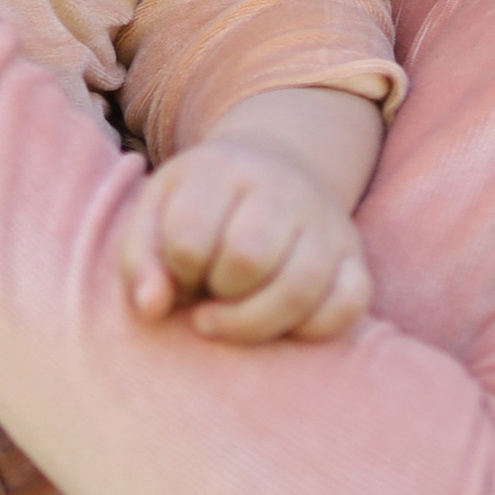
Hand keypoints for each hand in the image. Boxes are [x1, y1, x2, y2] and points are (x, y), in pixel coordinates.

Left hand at [117, 131, 372, 342]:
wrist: (275, 167)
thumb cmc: (203, 204)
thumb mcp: (157, 212)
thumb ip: (141, 260)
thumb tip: (152, 309)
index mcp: (222, 172)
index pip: (190, 237)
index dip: (178, 271)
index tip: (182, 271)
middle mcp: (282, 189)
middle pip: (248, 259)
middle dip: (219, 293)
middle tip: (209, 295)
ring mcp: (324, 223)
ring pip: (300, 287)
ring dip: (255, 321)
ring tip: (231, 321)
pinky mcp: (353, 256)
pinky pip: (349, 304)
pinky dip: (313, 327)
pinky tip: (281, 324)